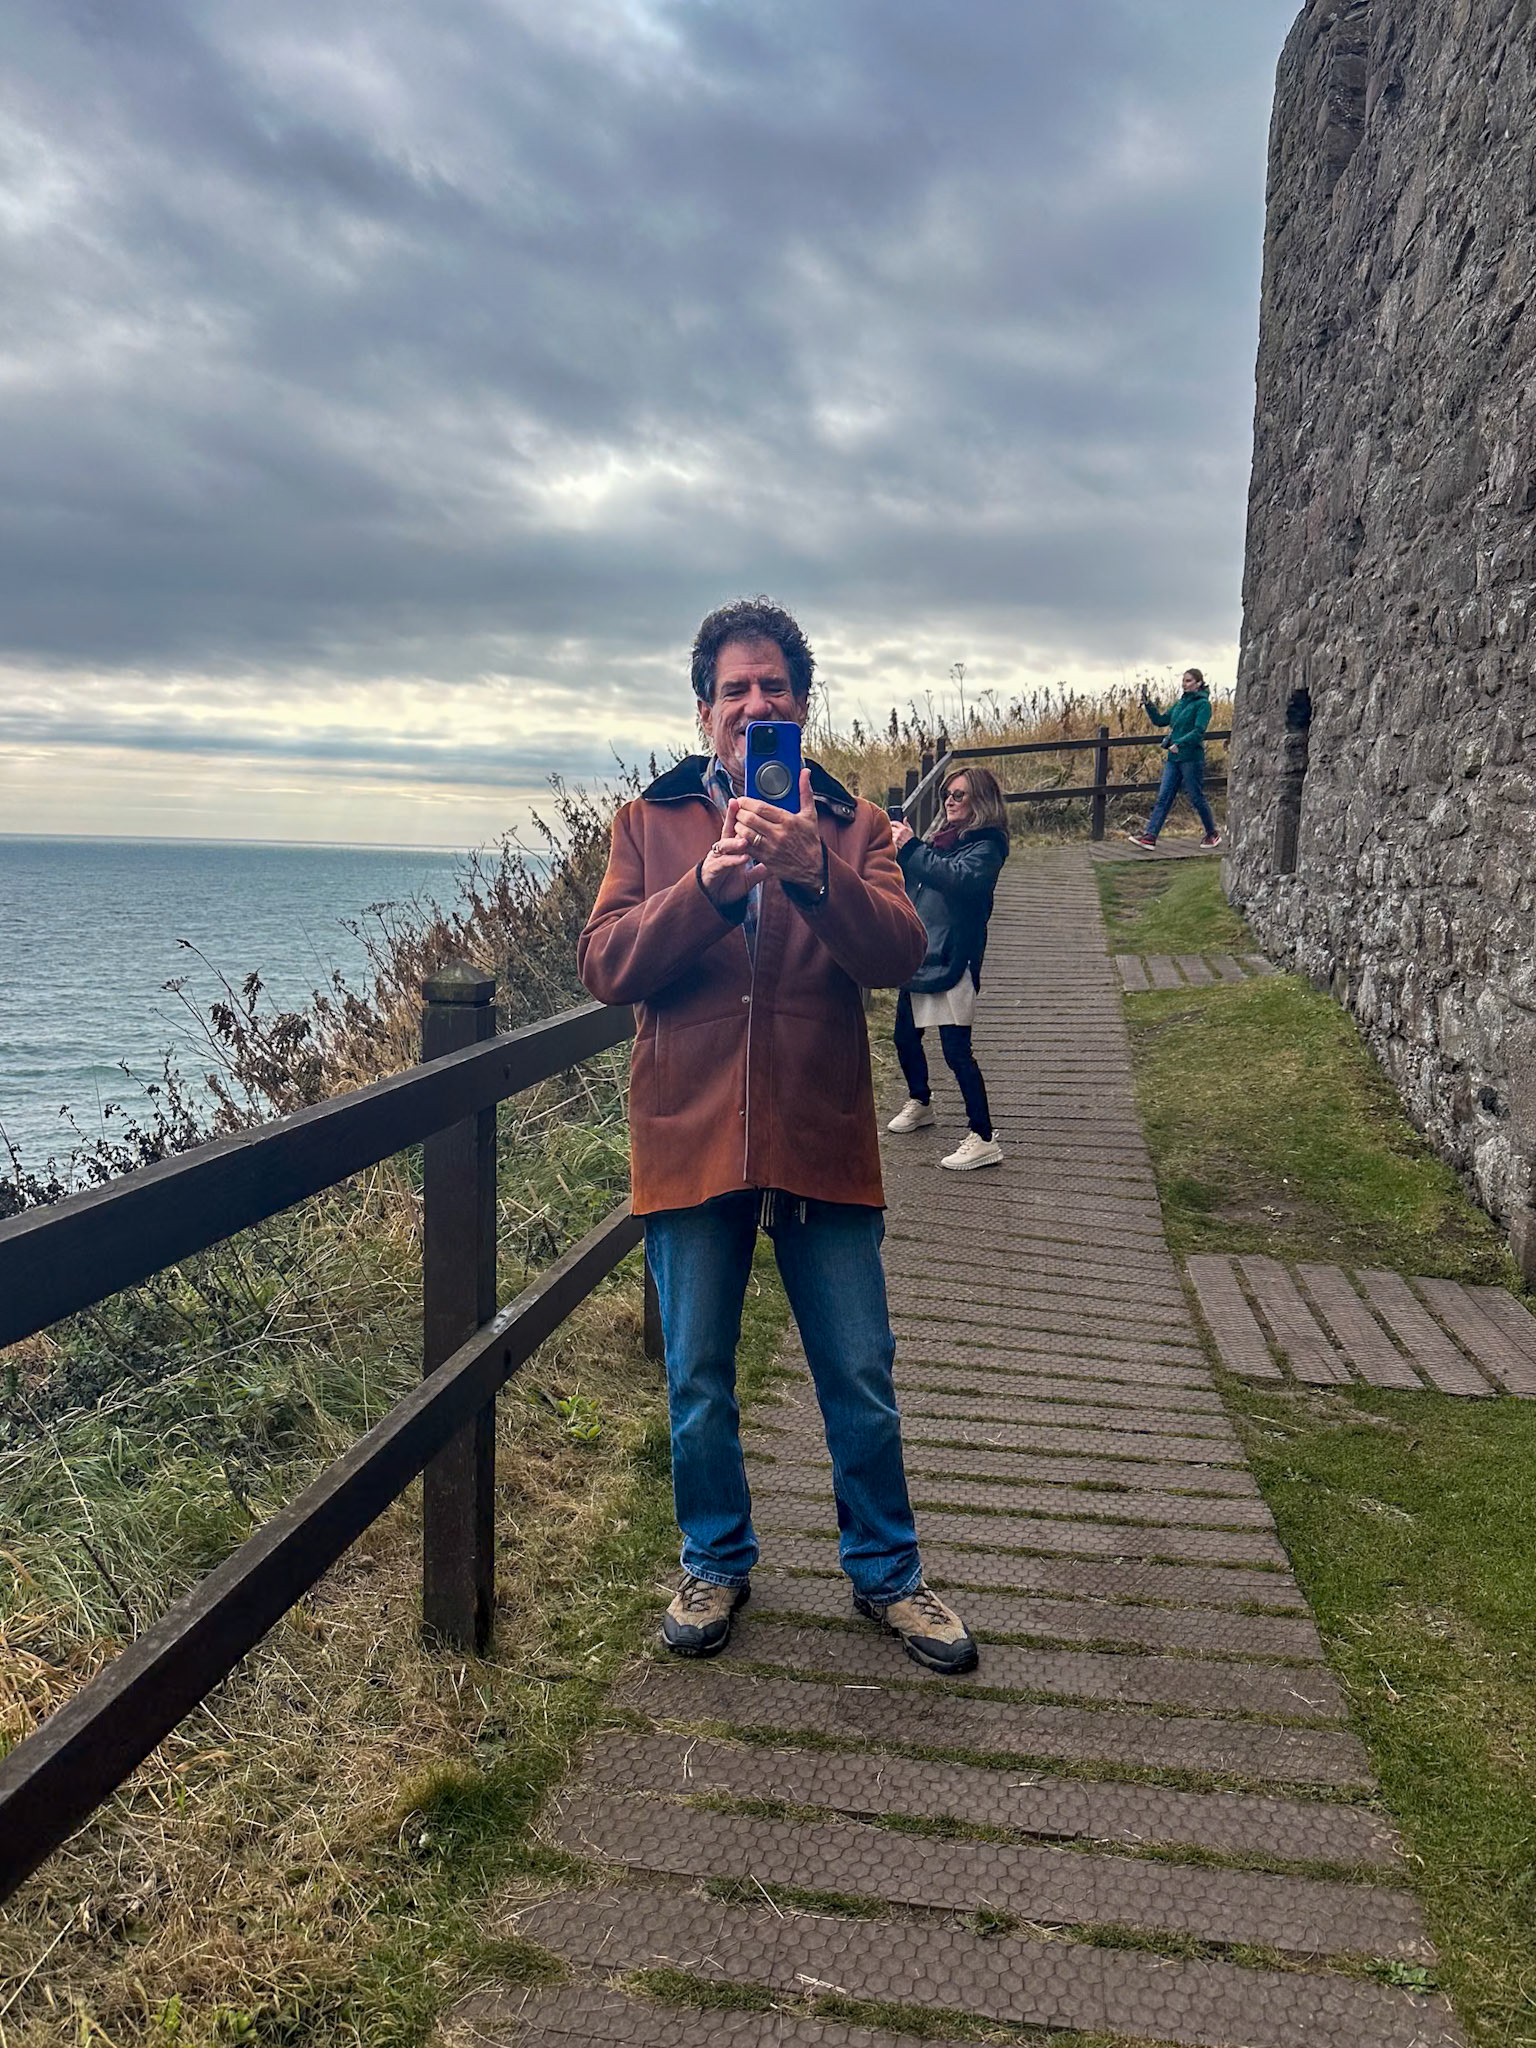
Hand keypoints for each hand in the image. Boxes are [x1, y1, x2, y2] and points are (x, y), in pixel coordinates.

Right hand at [700, 798, 766, 906]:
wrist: (713, 902)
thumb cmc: (728, 885)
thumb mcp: (749, 877)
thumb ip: (762, 869)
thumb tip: (778, 863)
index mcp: (732, 848)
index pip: (737, 827)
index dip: (741, 815)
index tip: (747, 802)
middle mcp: (723, 850)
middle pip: (728, 829)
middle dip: (733, 817)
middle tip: (741, 806)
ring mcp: (717, 859)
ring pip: (725, 845)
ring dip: (736, 841)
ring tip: (747, 838)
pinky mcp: (713, 870)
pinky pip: (724, 863)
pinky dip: (734, 860)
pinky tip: (744, 857)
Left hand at [734, 772, 824, 890]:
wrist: (813, 867)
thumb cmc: (810, 839)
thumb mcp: (810, 815)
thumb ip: (805, 792)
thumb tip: (805, 772)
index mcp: (788, 820)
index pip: (761, 807)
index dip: (747, 802)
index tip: (741, 799)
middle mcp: (778, 834)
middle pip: (750, 819)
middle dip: (739, 812)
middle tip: (737, 809)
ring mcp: (771, 847)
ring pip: (745, 833)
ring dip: (737, 825)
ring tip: (737, 821)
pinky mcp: (766, 859)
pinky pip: (747, 847)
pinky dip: (740, 840)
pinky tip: (740, 835)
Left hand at [891, 819, 914, 849]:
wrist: (911, 846)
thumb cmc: (911, 839)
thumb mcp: (910, 830)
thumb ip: (907, 823)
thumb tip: (905, 818)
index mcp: (904, 828)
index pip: (896, 823)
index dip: (892, 822)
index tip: (890, 822)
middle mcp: (900, 832)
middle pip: (891, 827)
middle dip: (890, 828)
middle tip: (889, 829)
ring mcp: (897, 836)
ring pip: (890, 833)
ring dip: (890, 833)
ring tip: (891, 835)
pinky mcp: (895, 841)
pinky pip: (891, 838)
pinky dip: (891, 838)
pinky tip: (892, 839)